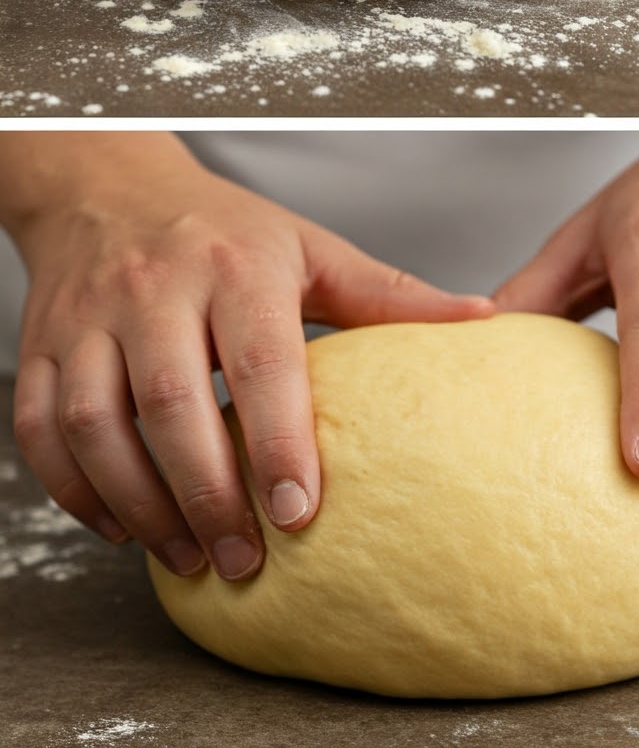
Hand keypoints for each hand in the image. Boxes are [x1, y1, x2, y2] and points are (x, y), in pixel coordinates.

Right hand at [5, 137, 492, 581]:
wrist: (111, 188)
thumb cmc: (227, 229)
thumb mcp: (312, 249)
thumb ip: (390, 293)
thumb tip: (484, 319)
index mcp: (237, 264)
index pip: (260, 360)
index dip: (280, 440)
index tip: (303, 511)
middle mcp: (157, 289)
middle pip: (174, 406)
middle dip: (210, 495)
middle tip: (248, 560)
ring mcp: (89, 320)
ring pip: (100, 426)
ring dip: (143, 506)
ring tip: (192, 557)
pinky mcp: (40, 349)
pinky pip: (45, 432)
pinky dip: (78, 491)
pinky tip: (124, 526)